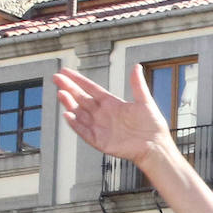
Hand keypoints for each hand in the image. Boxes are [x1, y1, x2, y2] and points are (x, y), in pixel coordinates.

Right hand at [54, 66, 174, 165]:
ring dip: (70, 104)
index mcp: (111, 103)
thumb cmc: (152, 124)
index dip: (78, 80)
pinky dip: (76, 124)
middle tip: (56, 78)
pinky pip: (84, 132)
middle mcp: (103, 115)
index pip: (90, 89)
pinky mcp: (100, 142)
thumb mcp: (144, 101)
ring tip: (61, 94)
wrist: (155, 146)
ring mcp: (100, 128)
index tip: (65, 71)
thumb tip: (136, 66)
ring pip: (80, 114)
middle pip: (81, 99)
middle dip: (69, 89)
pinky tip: (68, 114)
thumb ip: (137, 85)